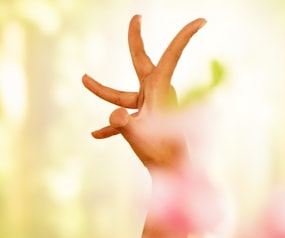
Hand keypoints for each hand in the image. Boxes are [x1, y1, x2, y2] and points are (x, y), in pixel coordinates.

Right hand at [82, 15, 205, 167]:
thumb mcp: (139, 137)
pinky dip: (110, 126)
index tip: (201, 20)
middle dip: (135, 41)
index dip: (184, 37)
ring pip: (122, 94)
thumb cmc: (161, 153)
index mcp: (160, 90)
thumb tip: (114, 117)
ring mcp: (148, 107)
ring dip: (102, 90)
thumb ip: (124, 125)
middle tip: (136, 17)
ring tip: (83, 79)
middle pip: (140, 62)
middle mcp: (155, 94)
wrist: (171, 173)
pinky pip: (123, 118)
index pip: (171, 56)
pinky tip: (95, 135)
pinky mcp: (142, 121)